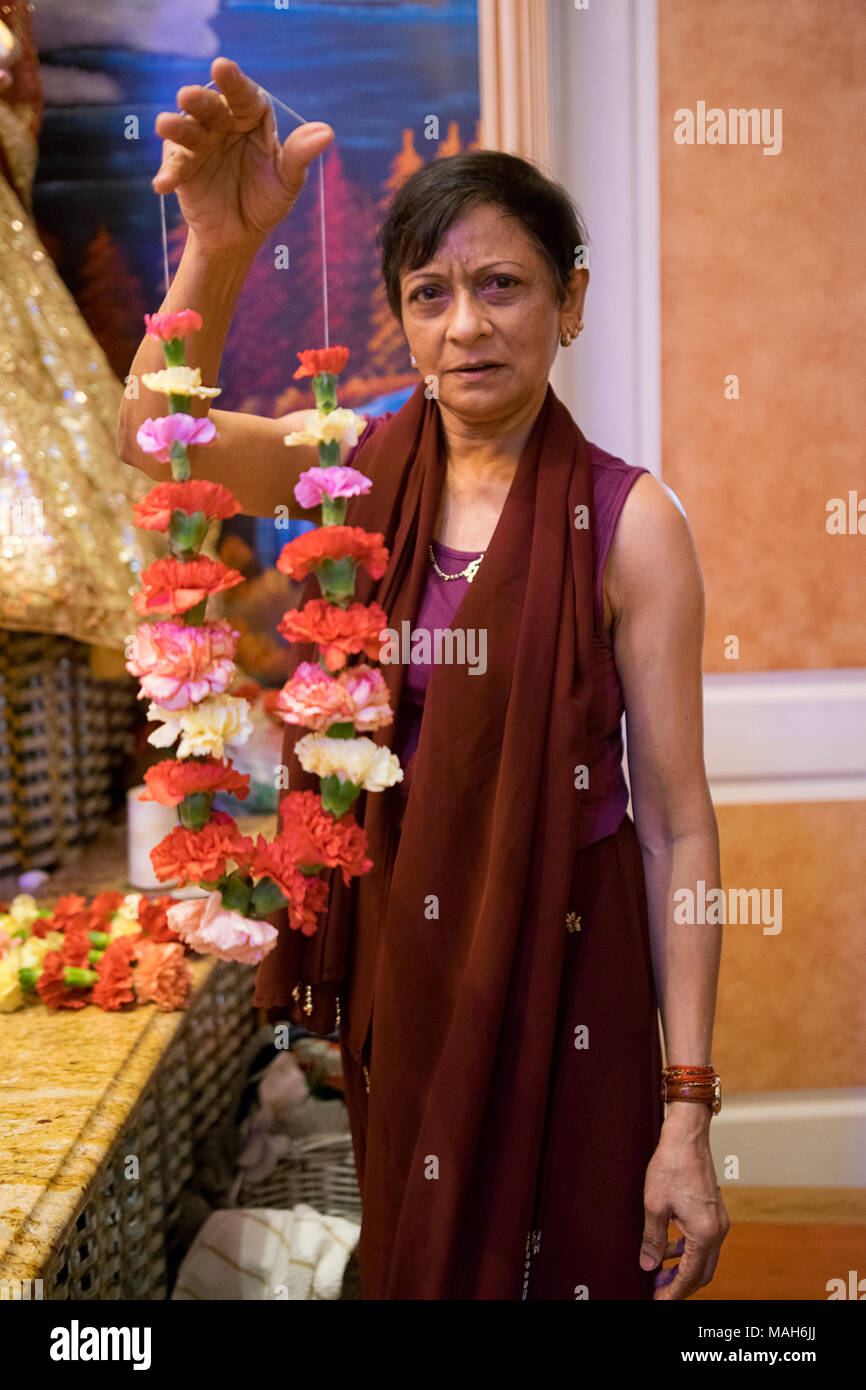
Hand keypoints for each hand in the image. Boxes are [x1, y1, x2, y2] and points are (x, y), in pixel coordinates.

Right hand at [153, 56, 333, 254]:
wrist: (241, 235)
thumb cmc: (266, 200)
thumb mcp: (287, 181)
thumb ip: (300, 155)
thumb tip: (327, 132)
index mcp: (251, 117)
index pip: (243, 95)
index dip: (233, 82)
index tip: (222, 67)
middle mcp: (222, 123)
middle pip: (210, 107)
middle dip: (199, 101)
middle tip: (188, 96)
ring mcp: (199, 142)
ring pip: (186, 129)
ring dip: (176, 127)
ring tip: (165, 125)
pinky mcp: (181, 166)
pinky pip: (174, 166)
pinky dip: (168, 173)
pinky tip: (163, 185)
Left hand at [639, 1107, 728, 1299]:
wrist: (687, 1136)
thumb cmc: (670, 1166)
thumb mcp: (654, 1206)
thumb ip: (653, 1240)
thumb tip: (648, 1266)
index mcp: (704, 1233)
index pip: (690, 1276)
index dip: (673, 1292)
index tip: (657, 1301)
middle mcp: (717, 1230)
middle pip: (702, 1273)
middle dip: (680, 1285)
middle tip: (657, 1291)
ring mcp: (719, 1220)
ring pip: (704, 1258)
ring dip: (684, 1269)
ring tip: (659, 1273)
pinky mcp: (714, 1212)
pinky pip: (704, 1242)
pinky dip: (688, 1252)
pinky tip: (670, 1249)